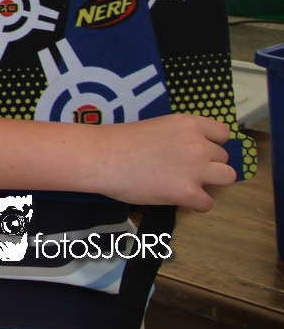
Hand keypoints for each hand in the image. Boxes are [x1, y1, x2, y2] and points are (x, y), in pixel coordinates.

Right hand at [95, 114, 236, 210]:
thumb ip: (179, 137)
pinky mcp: (188, 192)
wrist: (101, 157)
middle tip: (184, 169)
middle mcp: (198, 144)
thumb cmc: (119, 142)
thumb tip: (189, 153)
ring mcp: (195, 169)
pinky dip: (196, 204)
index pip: (222, 133)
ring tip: (189, 184)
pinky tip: (178, 198)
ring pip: (227, 177)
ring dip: (211, 182)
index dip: (212, 143)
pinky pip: (208, 203)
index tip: (198, 150)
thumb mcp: (157, 127)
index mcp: (188, 124)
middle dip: (208, 164)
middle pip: (223, 157)